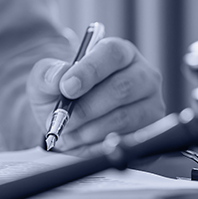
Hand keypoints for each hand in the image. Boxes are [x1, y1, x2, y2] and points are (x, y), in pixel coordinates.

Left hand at [25, 36, 164, 151]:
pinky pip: (126, 140)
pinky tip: (81, 143)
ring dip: (90, 130)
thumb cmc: (63, 94)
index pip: (112, 53)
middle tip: (65, 119)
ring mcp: (151, 102)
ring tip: (69, 133)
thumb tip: (58, 76)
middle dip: (87, 107)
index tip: (67, 88)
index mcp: (120, 52)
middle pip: (121, 88)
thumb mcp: (46, 80)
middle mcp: (142, 74)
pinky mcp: (150, 129)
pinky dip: (98, 145)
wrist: (70, 121)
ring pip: (124, 117)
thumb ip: (47, 74)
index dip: (90, 70)